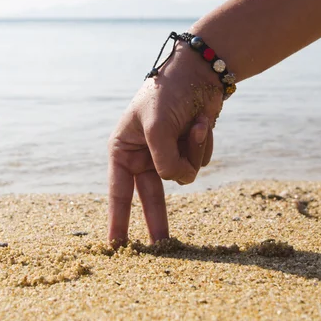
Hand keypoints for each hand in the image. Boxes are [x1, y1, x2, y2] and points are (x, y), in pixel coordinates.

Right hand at [107, 44, 223, 245]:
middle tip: (161, 248)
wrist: (200, 71)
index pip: (118, 192)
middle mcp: (143, 155)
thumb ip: (163, 160)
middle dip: (158, 219)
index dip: (118, 220)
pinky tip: (202, 122)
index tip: (117, 247)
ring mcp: (167, 154)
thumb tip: (177, 181)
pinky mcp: (188, 149)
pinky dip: (203, 144)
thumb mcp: (156, 126)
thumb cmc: (168, 92)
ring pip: (183, 176)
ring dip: (192, 151)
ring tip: (194, 123)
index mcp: (123, 148)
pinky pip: (199, 163)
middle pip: (151, 197)